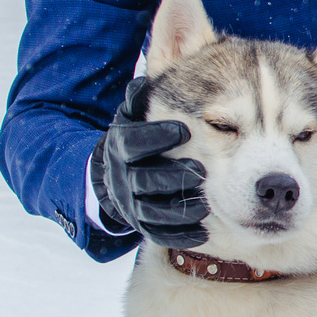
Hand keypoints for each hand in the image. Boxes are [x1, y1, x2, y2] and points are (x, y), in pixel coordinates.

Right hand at [93, 82, 206, 246]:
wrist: (111, 176)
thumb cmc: (134, 140)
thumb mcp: (131, 117)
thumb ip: (138, 100)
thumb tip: (143, 82)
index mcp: (120, 147)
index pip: (134, 142)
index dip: (157, 136)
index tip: (184, 130)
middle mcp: (122, 177)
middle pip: (145, 180)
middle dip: (173, 176)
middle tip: (200, 171)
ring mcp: (130, 204)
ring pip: (153, 210)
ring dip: (179, 209)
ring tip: (205, 205)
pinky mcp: (141, 225)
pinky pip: (159, 233)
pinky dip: (180, 234)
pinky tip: (203, 231)